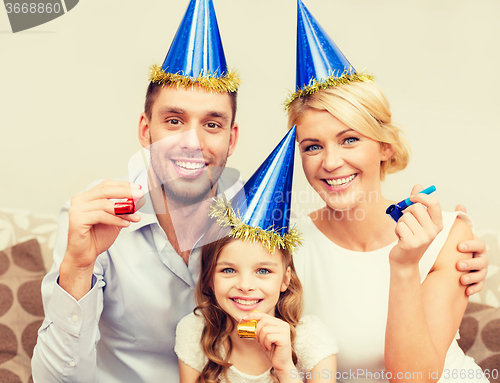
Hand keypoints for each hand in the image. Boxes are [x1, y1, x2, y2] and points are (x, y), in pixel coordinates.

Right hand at [60, 180, 143, 298]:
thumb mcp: (115, 219)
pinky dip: (115, 219)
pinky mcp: (76, 220)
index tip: (138, 188)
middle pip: (105, 190)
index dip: (123, 185)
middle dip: (125, 192)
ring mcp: (76, 209)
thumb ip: (124, 208)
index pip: (106, 185)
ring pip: (104, 204)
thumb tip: (139, 198)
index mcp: (87, 196)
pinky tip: (126, 224)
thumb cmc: (98, 237)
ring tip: (136, 217)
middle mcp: (79, 200)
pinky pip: (100, 216)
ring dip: (123, 210)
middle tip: (140, 195)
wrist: (85, 255)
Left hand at [241, 312, 294, 376]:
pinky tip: (269, 348)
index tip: (244, 318)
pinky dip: (266, 344)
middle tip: (258, 341)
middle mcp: (283, 324)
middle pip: (264, 321)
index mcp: (279, 323)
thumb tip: (247, 321)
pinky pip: (268, 337)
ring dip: (262, 340)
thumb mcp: (264, 337)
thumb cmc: (272, 351)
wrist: (281, 364)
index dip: (253, 316)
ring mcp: (285, 330)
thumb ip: (259, 329)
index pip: (264, 315)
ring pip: (265, 330)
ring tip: (265, 346)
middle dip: (257, 331)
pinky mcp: (284, 338)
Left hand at [389, 185, 442, 266]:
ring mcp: (423, 238)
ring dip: (400, 223)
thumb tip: (418, 186)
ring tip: (404, 232)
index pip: (434, 203)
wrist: (405, 261)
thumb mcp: (417, 221)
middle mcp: (433, 231)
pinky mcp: (411, 243)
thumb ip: (418, 203)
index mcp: (437, 224)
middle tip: (406, 222)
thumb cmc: (410, 238)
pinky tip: (400, 238)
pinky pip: (399, 226)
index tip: (412, 197)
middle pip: (416, 208)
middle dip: (406, 212)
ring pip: (405, 217)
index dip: (421, 196)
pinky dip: (397, 230)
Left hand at [454, 204, 488, 295]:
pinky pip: (478, 286)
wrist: (451, 264)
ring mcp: (480, 270)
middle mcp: (480, 258)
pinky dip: (474, 288)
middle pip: (482, 260)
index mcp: (475, 246)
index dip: (470, 245)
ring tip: (462, 278)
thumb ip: (458, 222)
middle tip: (458, 265)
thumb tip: (460, 205)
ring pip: (481, 273)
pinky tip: (467, 290)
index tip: (459, 246)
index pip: (478, 244)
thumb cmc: (454, 247)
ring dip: (472, 276)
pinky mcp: (476, 282)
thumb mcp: (455, 235)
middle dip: (471, 262)